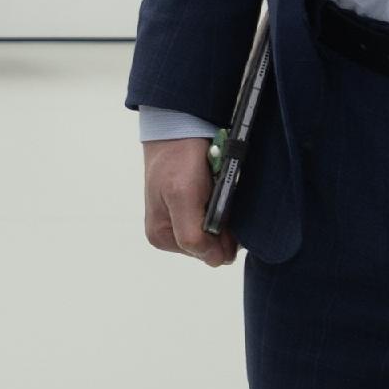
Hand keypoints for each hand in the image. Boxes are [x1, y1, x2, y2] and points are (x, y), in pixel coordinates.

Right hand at [145, 135, 235, 265]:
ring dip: (226, 214)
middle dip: (225, 226)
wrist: (178, 127)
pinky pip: (219, 219)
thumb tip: (215, 261)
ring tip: (217, 191)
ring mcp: (183, 221)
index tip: (225, 212)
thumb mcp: (182, 196)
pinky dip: (225, 207)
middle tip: (221, 198)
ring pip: (219, 234)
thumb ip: (193, 235)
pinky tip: (219, 190)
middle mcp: (171, 234)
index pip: (207, 254)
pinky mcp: (194, 209)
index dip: (224, 237)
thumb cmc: (177, 159)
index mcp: (162, 237)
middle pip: (214, 246)